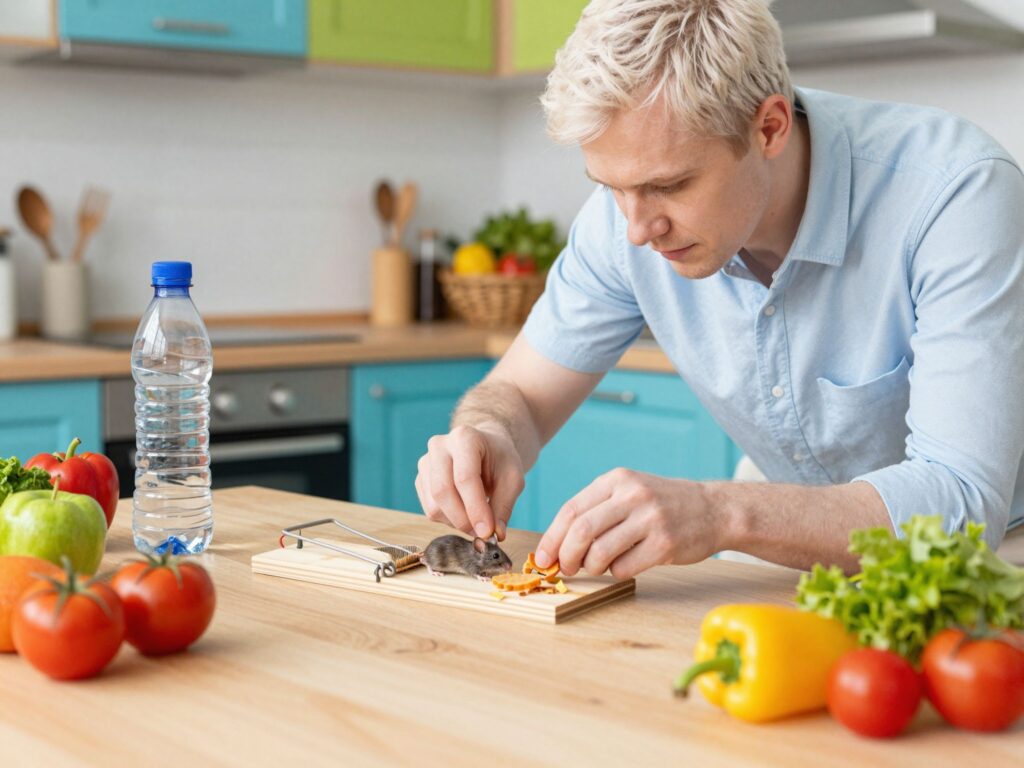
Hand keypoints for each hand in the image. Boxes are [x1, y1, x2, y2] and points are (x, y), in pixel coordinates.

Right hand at [415, 425, 525, 540]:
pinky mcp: (421, 479)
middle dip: (463, 519)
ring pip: (434, 505)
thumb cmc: (500, 460)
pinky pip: (430, 510)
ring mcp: (426, 462)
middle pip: (443, 491)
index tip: (487, 532)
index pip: (464, 477)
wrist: (485, 448)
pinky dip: (449, 520)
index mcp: (465, 437)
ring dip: (457, 522)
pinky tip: (464, 512)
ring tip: (477, 520)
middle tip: (483, 533)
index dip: (475, 508)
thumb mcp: (512, 479)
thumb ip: (504, 506)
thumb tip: (495, 534)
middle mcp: (439, 446)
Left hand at [534, 468, 722, 578]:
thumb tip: (558, 543)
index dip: (551, 537)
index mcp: (616, 480)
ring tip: (595, 567)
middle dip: (565, 556)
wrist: (714, 509)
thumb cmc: (662, 504)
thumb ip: (596, 510)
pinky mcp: (665, 543)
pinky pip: (624, 567)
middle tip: (564, 569)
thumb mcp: (628, 491)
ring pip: (600, 551)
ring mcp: (650, 518)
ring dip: (590, 567)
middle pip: (581, 530)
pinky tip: (621, 567)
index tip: (542, 558)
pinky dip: (614, 573)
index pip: (571, 510)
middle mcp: (632, 495)